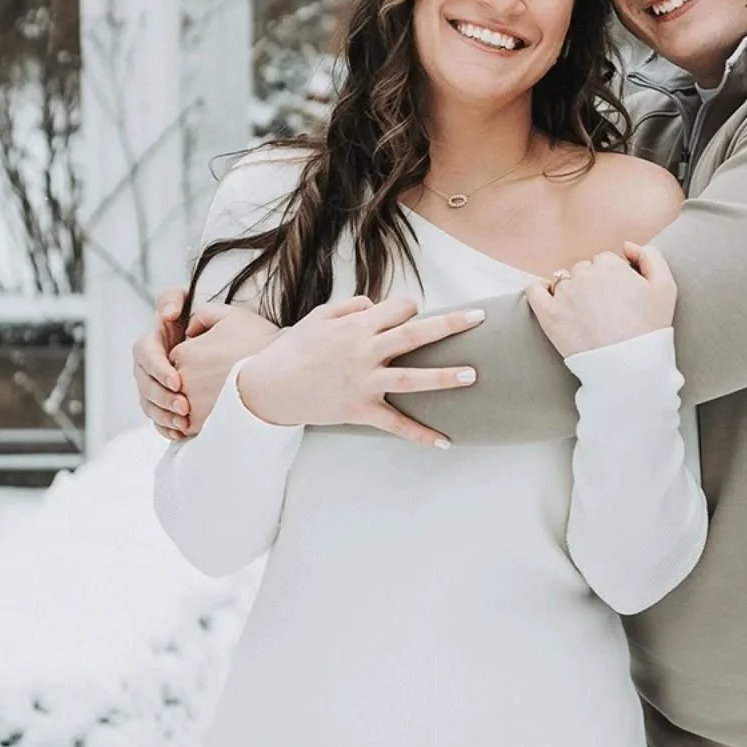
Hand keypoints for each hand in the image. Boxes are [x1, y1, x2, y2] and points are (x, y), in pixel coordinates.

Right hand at [133, 287, 189, 439]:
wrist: (214, 343)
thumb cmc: (198, 319)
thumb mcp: (186, 301)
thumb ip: (173, 299)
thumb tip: (168, 313)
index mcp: (150, 342)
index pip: (145, 355)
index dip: (158, 370)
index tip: (178, 381)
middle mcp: (147, 366)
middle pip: (145, 385)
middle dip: (163, 398)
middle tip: (185, 407)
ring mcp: (152, 386)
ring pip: (149, 405)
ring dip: (164, 416)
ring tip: (185, 423)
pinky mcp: (161, 403)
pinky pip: (157, 419)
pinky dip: (167, 428)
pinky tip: (182, 434)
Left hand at [171, 305, 280, 432]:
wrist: (280, 375)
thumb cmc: (259, 345)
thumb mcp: (231, 315)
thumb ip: (203, 315)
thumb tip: (189, 329)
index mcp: (184, 353)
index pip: (178, 357)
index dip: (196, 358)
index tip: (214, 360)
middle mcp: (180, 379)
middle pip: (178, 381)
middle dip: (195, 380)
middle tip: (219, 378)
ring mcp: (188, 403)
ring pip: (181, 404)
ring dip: (197, 401)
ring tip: (222, 396)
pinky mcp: (200, 424)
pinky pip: (188, 424)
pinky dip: (200, 420)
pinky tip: (219, 411)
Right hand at [235, 295, 484, 445]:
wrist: (267, 387)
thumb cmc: (294, 349)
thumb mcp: (319, 317)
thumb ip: (351, 306)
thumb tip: (377, 304)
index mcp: (357, 326)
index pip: (399, 308)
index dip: (411, 309)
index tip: (414, 314)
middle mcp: (364, 352)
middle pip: (414, 334)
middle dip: (449, 325)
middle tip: (480, 319)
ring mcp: (364, 382)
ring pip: (411, 378)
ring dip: (444, 377)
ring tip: (473, 374)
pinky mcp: (359, 410)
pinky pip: (395, 424)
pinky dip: (421, 434)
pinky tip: (446, 442)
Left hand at [526, 242, 675, 357]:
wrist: (630, 368)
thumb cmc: (650, 329)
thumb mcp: (666, 287)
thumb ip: (650, 256)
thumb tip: (626, 246)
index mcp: (610, 265)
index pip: (605, 262)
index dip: (614, 279)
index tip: (619, 298)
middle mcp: (584, 275)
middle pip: (584, 270)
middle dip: (592, 285)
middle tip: (604, 310)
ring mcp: (564, 295)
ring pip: (564, 282)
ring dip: (572, 292)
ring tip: (585, 316)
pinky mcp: (548, 315)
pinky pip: (534, 291)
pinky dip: (538, 290)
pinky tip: (545, 296)